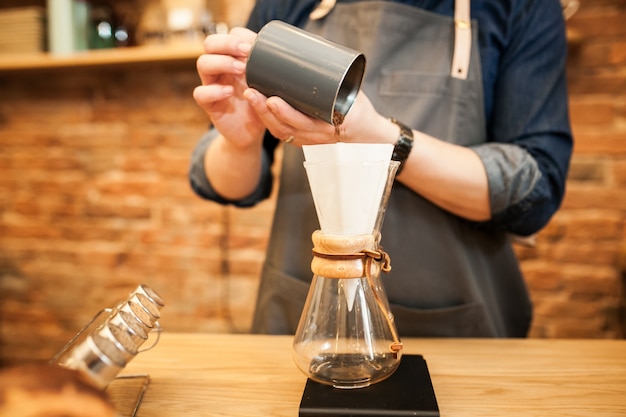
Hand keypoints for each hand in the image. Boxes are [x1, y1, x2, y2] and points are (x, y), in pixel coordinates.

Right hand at [193, 27, 265, 148]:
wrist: (251, 132)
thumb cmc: (260, 104)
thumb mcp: (268, 84)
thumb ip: (271, 70)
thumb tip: (287, 54)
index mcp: (233, 59)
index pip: (227, 36)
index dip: (238, 36)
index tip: (254, 44)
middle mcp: (220, 68)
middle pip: (210, 44)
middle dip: (227, 43)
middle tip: (246, 52)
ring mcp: (212, 84)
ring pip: (203, 63)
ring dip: (222, 62)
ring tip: (242, 70)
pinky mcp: (209, 104)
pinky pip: (200, 93)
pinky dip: (213, 90)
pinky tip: (229, 91)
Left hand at [243, 89, 396, 145]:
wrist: (365, 130)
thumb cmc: (357, 107)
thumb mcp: (351, 91)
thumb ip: (333, 78)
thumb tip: (315, 50)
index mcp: (331, 125)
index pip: (304, 123)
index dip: (286, 113)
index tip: (273, 100)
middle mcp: (317, 135)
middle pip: (286, 127)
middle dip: (265, 110)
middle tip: (253, 93)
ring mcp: (308, 139)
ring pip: (280, 131)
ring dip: (262, 115)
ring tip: (251, 95)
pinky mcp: (302, 138)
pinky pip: (282, 132)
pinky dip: (267, 120)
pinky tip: (257, 106)